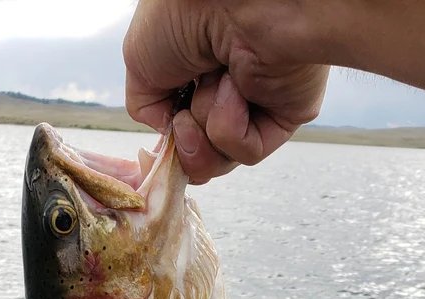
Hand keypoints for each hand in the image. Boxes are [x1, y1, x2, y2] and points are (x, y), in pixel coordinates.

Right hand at [123, 0, 331, 183]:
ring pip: (220, 157)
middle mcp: (227, 87)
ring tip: (212, 86)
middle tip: (183, 119)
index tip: (165, 134)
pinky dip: (231, 128)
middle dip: (185, 145)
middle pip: (199, 152)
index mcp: (196, 71)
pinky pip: (247, 152)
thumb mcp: (140, 62)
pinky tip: (236, 89)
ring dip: (204, 129)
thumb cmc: (182, 12)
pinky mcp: (284, 114)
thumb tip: (167, 135)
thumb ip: (146, 107)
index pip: (181, 128)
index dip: (171, 140)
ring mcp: (257, 102)